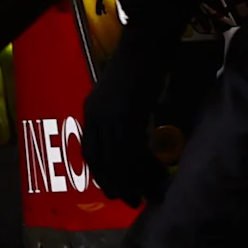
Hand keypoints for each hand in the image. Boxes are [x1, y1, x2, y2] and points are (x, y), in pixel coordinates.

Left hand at [80, 46, 170, 208]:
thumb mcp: (123, 97)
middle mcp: (96, 117)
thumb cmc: (140, 67)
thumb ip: (122, 118)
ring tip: (150, 194)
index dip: (102, 174)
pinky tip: (158, 175)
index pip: (90, 152)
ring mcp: (110, 117)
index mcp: (91, 113)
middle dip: (117, 184)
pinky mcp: (128, 116)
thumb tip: (134, 140)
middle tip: (132, 201)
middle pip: (102, 161)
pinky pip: (134, 150)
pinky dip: (145, 167)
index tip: (115, 190)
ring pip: (119, 160)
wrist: (146, 46)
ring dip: (134, 180)